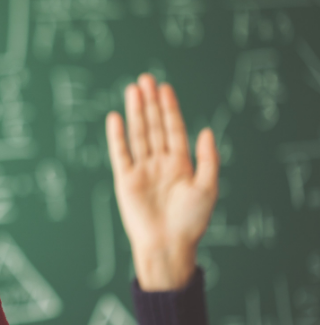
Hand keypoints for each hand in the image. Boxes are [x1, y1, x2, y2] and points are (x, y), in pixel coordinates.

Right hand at [106, 74, 218, 291]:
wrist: (168, 245)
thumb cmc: (191, 221)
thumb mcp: (208, 188)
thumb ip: (208, 158)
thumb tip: (206, 130)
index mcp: (180, 164)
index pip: (173, 129)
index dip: (169, 108)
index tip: (165, 88)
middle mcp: (159, 163)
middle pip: (153, 126)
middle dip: (150, 103)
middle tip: (146, 79)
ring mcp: (141, 170)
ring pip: (138, 134)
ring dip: (135, 112)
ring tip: (133, 90)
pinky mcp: (125, 180)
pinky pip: (120, 153)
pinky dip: (117, 136)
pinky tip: (116, 118)